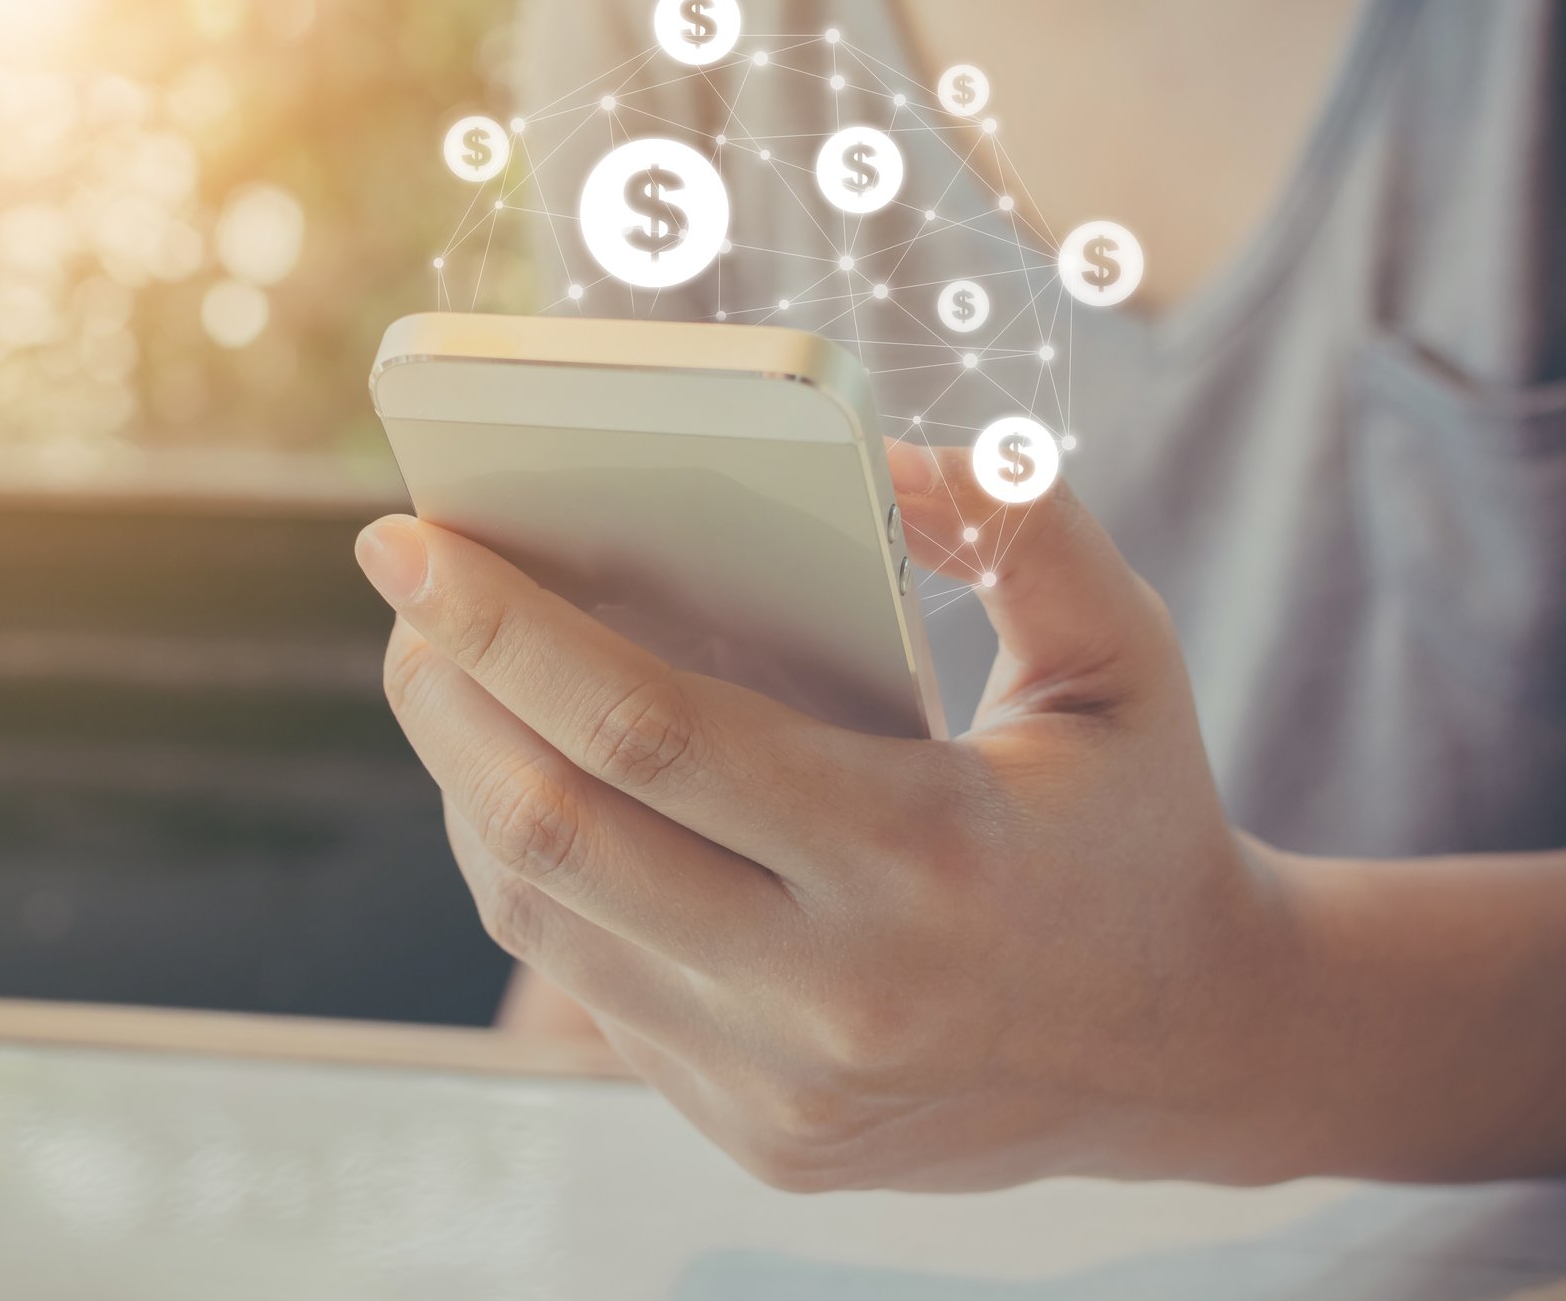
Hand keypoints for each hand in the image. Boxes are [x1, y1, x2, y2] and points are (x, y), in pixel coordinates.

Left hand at [356, 445, 1317, 1191]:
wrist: (1191, 1052)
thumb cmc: (1139, 821)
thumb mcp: (1126, 653)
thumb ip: (1019, 522)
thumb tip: (871, 458)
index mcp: (922, 857)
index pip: (648, 729)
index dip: (503, 626)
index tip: (405, 540)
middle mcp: (833, 993)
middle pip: (553, 829)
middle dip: (442, 694)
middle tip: (402, 595)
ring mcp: (781, 1086)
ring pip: (542, 913)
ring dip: (463, 781)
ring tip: (445, 675)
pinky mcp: (756, 1136)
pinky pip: (585, 985)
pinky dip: (528, 871)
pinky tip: (519, 782)